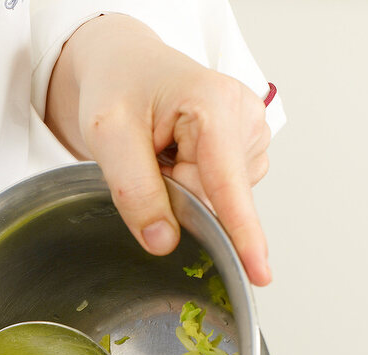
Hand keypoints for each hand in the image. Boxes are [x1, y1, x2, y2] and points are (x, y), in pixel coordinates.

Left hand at [45, 15, 271, 285]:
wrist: (128, 68)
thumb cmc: (118, 87)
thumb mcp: (107, 134)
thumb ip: (133, 190)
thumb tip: (164, 243)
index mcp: (214, 106)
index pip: (228, 186)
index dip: (242, 233)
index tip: (259, 273)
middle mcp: (245, 119)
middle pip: (214, 202)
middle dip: (177, 199)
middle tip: (149, 160)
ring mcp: (250, 137)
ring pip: (217, 203)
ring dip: (183, 193)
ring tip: (164, 153)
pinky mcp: (246, 152)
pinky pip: (219, 197)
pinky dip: (193, 189)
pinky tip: (179, 158)